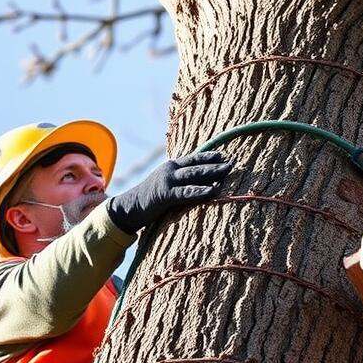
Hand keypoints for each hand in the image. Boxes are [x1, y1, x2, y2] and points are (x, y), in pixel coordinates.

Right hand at [106, 152, 232, 233]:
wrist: (129, 207)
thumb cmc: (150, 199)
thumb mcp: (166, 185)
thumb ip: (180, 181)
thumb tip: (199, 181)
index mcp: (172, 166)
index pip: (194, 158)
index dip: (210, 156)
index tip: (225, 155)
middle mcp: (170, 169)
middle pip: (197, 165)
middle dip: (215, 163)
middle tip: (232, 162)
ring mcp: (167, 180)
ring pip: (193, 175)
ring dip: (212, 172)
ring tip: (227, 171)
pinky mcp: (164, 194)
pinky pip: (186, 192)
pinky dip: (200, 191)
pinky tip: (212, 191)